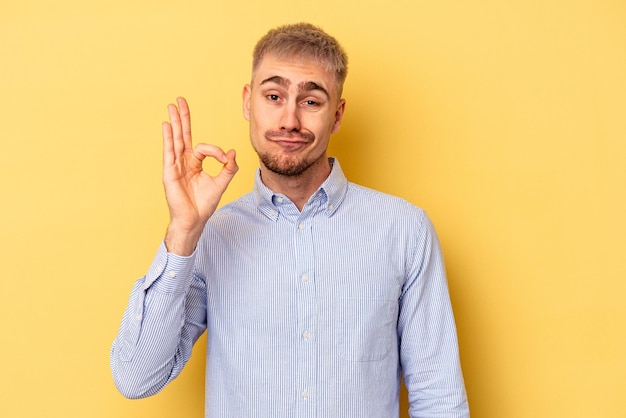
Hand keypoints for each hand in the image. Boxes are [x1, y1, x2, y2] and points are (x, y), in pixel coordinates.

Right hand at [162, 97, 237, 254]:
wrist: (194, 220)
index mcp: (195, 163)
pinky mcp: (170, 172)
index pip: (204, 147)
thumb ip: (228, 168)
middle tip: (180, 100)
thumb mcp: (221, 183)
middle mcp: (184, 161)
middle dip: (183, 118)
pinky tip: (167, 125)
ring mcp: (175, 166)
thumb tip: (232, 152)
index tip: (225, 159)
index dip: (216, 151)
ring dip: (174, 122)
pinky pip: (169, 152)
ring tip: (171, 106)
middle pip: (183, 135)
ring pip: (175, 140)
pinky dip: (168, 138)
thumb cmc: (204, 204)